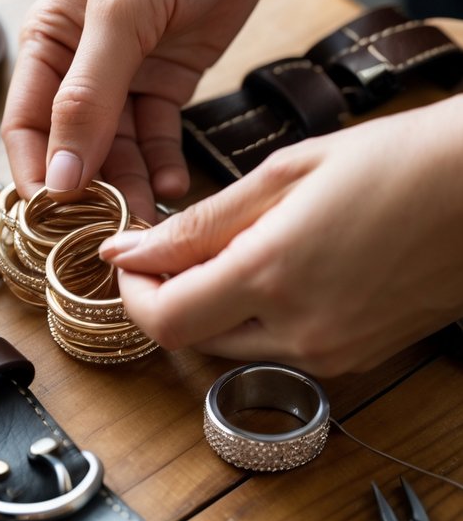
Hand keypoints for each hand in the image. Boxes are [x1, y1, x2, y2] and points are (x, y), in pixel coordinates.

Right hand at [1, 0, 290, 219]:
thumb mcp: (123, 11)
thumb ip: (89, 94)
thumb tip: (60, 174)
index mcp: (49, 40)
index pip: (26, 123)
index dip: (36, 173)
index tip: (53, 219)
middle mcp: (80, 65)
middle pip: (73, 145)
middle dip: (88, 190)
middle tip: (112, 230)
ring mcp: (125, 77)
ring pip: (117, 150)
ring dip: (129, 185)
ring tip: (150, 219)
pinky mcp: (168, 83)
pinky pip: (158, 137)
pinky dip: (164, 164)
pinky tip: (174, 186)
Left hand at [99, 97, 462, 374]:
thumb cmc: (393, 162)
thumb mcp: (284, 175)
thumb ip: (198, 223)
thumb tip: (127, 250)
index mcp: (272, 276)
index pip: (164, 320)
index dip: (132, 294)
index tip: (131, 259)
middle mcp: (300, 331)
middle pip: (193, 339)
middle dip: (171, 296)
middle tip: (179, 246)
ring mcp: (333, 353)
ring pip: (233, 347)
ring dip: (214, 308)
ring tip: (240, 247)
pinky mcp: (357, 359)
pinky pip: (280, 350)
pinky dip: (260, 317)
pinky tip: (283, 267)